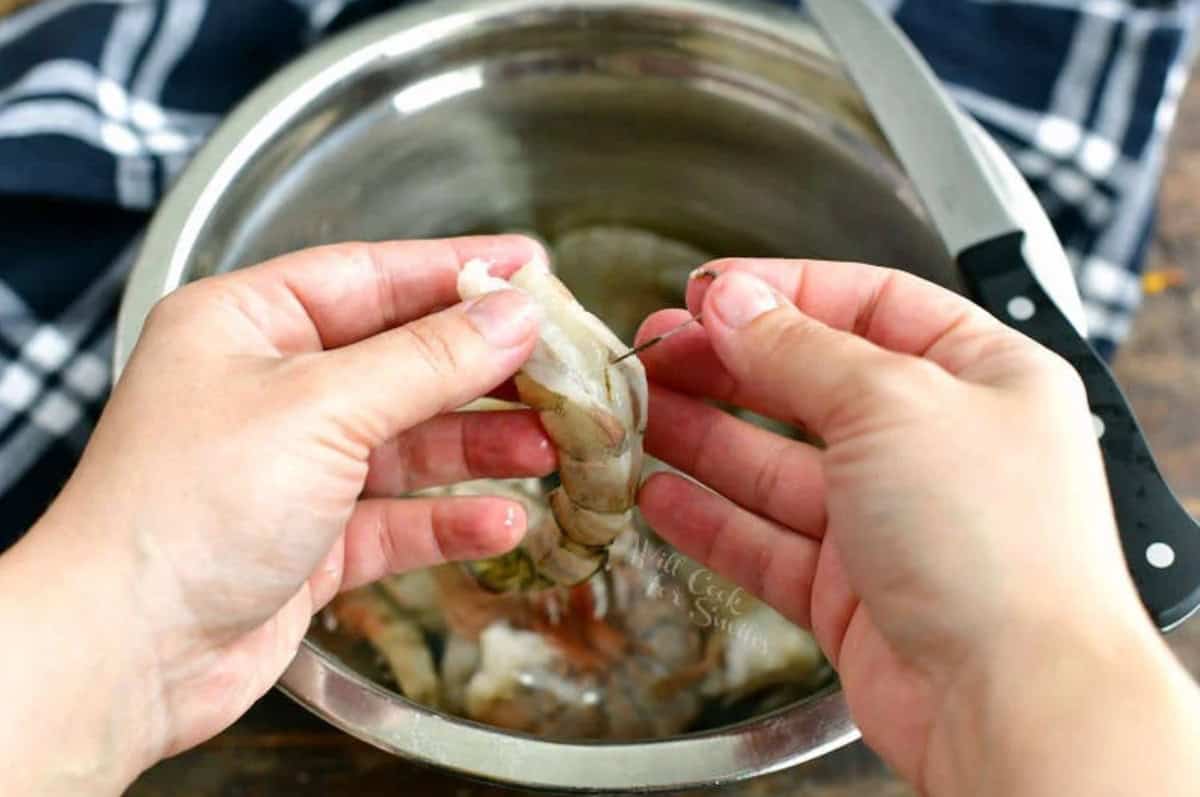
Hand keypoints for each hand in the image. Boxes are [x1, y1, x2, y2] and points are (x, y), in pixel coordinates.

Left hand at [1, 236, 555, 793]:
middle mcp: (271, 389)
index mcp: (248, 325)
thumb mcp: (321, 408)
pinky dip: (450, 520)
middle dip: (483, 368)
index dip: (457, 270)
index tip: (535, 267)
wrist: (123, 653)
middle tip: (563, 367)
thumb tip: (515, 312)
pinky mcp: (312, 541)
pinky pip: (398, 518)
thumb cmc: (192, 504)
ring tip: (553, 445)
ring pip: (409, 443)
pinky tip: (504, 524)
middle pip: (401, 361)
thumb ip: (428, 360)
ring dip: (480, 445)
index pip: (371, 276)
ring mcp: (293, 468)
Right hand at [635, 260, 1199, 795]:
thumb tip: (735, 302)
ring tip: (639, 411)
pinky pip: (766, 541)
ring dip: (704, 437)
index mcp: (981, 376)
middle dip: (730, 364)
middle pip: (812, 385)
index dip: (785, 292)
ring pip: (776, 467)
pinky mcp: (850, 593)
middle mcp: (937, 446)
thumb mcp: (892, 403)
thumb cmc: (996, 544)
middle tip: (656, 349)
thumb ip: (801, 349)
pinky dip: (711, 518)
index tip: (710, 291)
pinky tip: (661, 493)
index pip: (871, 304)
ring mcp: (891, 522)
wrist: (1012, 700)